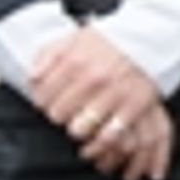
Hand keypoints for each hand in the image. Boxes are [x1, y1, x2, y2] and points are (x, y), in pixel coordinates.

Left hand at [30, 26, 166, 179]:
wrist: (147, 40)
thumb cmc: (107, 43)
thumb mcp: (73, 39)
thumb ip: (47, 56)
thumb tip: (32, 78)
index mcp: (74, 61)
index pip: (42, 96)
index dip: (43, 101)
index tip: (51, 101)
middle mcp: (93, 78)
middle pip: (58, 115)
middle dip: (60, 115)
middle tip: (68, 111)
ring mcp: (114, 93)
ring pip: (79, 129)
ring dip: (77, 129)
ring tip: (81, 124)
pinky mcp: (133, 106)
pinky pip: (108, 135)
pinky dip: (100, 140)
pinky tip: (97, 136)